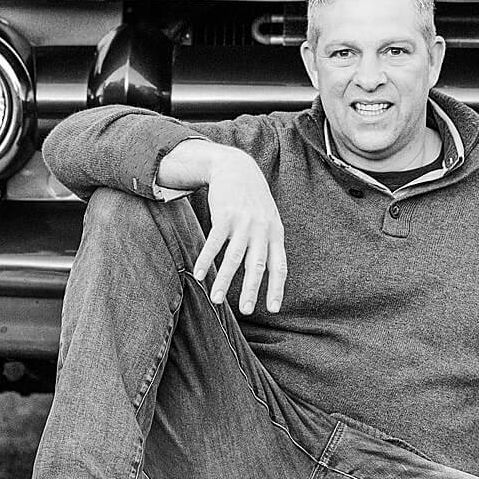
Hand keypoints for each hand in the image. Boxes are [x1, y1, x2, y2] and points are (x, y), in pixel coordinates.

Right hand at [161, 141, 286, 313]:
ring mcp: (243, 222)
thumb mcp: (269, 218)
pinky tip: (199, 274)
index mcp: (275, 234)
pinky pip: (214, 243)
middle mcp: (262, 230)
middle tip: (244, 311)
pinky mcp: (225, 216)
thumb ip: (269, 242)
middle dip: (250, 290)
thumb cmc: (254, 200)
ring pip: (233, 257)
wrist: (237, 168)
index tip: (272, 309)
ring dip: (223, 280)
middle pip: (257, 265)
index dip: (276, 288)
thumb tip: (268, 273)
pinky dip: (206, 260)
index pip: (279, 266)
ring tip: (215, 299)